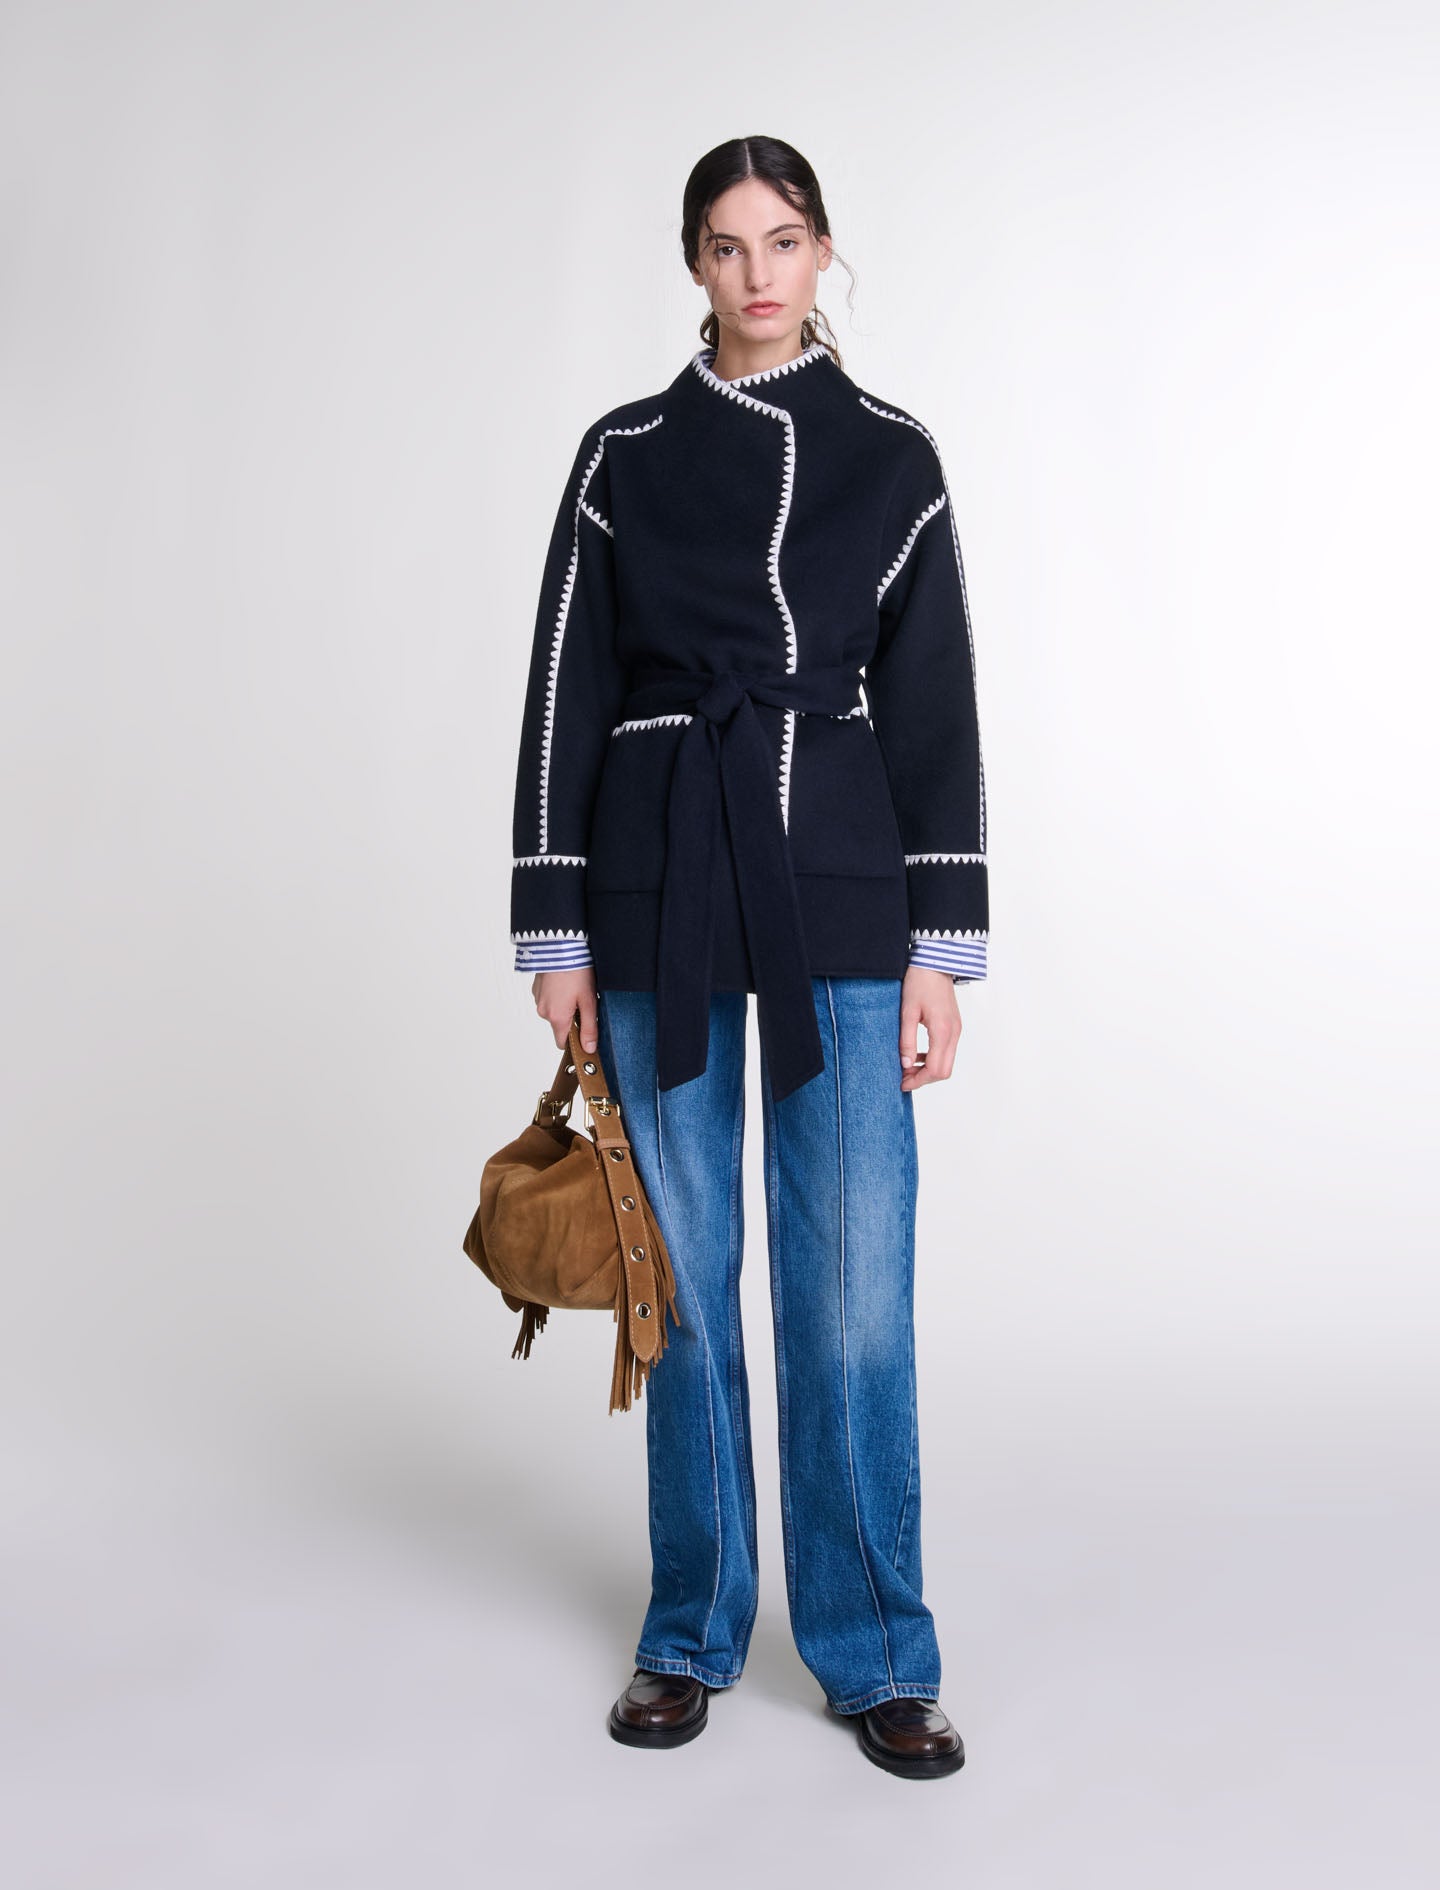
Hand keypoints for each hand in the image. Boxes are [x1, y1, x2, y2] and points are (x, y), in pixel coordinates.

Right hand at [532, 968, 598, 1053]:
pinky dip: (557, 995)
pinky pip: (548, 999)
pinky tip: (566, 982)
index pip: (562, 1043)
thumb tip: (589, 1049)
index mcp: (556, 1018)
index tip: (585, 1030)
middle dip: (572, 1018)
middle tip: (584, 1001)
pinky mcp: (537, 987)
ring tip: (576, 988)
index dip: (574, 1040)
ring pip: (554, 1011)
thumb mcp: (589, 1001)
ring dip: (564, 1005)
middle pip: (559, 1025)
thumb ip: (589, 1028)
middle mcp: (543, 1011)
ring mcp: (538, 999)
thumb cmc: (576, 972)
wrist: (560, 946)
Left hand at [899, 967, 961, 1089]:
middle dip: (923, 1079)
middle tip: (903, 1077)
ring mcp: (956, 1030)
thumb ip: (907, 1041)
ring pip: (946, 1063)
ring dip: (928, 1069)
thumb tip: (905, 1065)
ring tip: (907, 1066)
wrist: (934, 962)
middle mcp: (954, 1033)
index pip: (935, 1070)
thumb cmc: (919, 982)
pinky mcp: (954, 1026)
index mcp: (943, 1031)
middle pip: (944, 1071)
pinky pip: (947, 1051)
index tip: (901, 1082)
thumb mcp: (907, 1012)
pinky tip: (917, 1054)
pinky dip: (933, 1058)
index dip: (918, 1080)